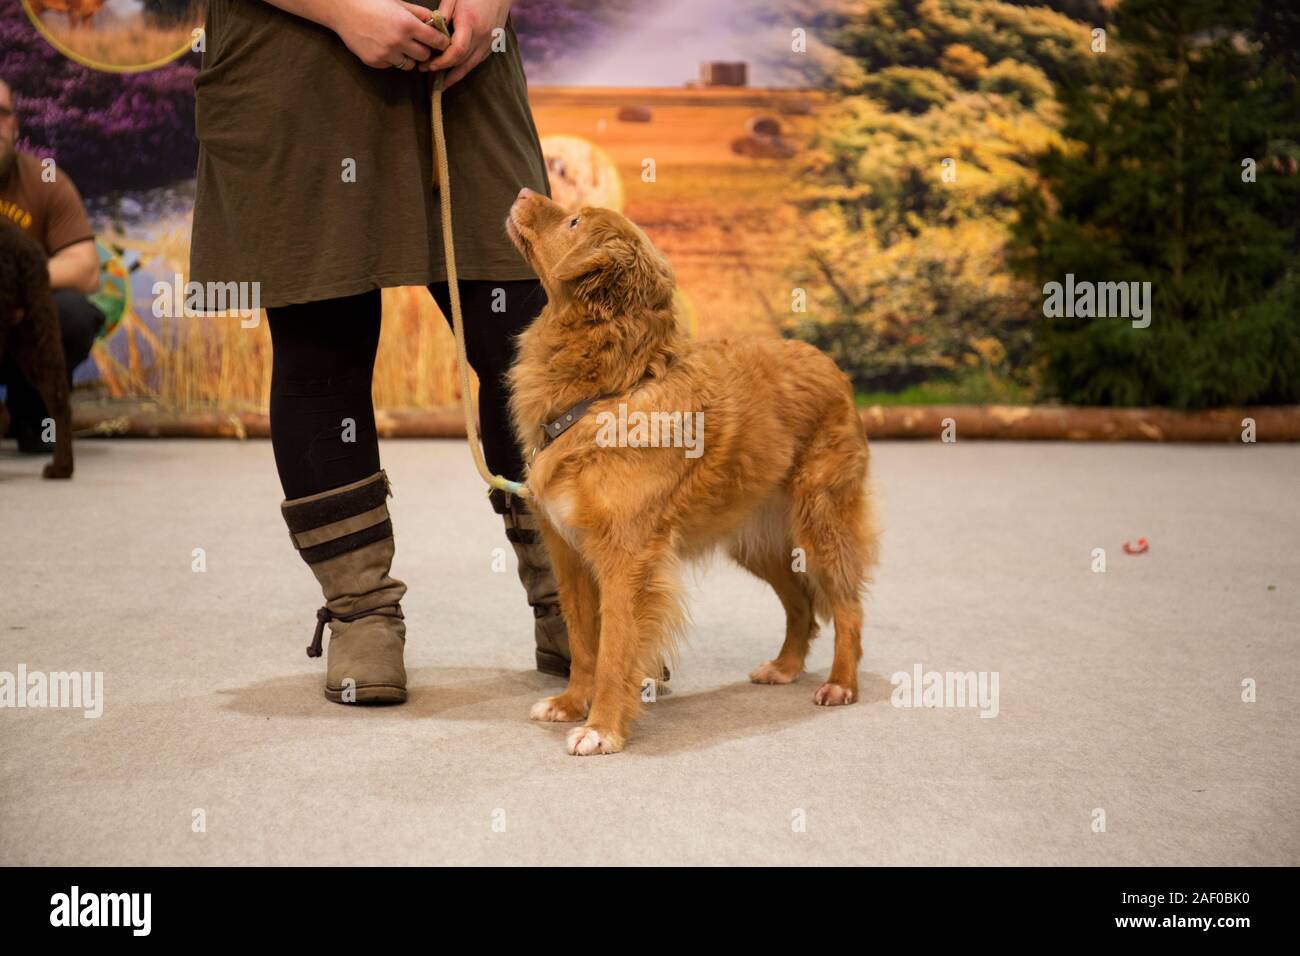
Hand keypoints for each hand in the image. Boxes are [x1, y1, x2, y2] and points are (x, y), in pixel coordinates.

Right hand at [329, 0, 450, 69]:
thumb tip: (437, 22)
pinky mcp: (375, 62)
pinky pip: (393, 66)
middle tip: (419, 43)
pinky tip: (384, 46)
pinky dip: (393, 59)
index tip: (440, 41)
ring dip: (409, 57)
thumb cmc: (372, 2)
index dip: (441, 42)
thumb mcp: (399, 3)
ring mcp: (386, 54)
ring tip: (401, 45)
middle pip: (425, 56)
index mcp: (408, 24)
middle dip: (425, 50)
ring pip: (410, 65)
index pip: (436, 41)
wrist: (343, 9)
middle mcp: (399, 41)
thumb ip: (419, 14)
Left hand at [419, 0, 511, 88]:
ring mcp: (489, 42)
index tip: (429, 65)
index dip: (442, 62)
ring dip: (455, 76)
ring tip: (440, 83)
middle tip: (427, 73)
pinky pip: (477, 61)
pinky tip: (455, 71)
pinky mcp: (493, 44)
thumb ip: (443, 13)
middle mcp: (482, 36)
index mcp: (471, 23)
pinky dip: (465, 68)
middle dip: (444, 71)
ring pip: (471, 66)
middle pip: (463, 63)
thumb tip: (431, 30)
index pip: (457, 51)